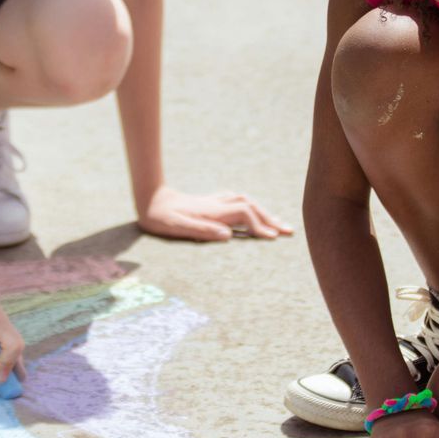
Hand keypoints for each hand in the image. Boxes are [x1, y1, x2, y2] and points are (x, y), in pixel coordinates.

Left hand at [137, 185, 292, 241]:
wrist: (149, 199)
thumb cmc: (160, 217)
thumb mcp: (176, 227)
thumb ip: (202, 230)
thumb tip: (228, 236)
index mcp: (212, 212)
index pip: (244, 214)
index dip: (259, 226)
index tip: (273, 238)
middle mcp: (217, 204)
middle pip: (251, 207)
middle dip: (271, 219)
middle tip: (289, 232)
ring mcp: (215, 202)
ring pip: (247, 202)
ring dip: (265, 212)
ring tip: (279, 224)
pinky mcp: (212, 203)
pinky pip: (239, 202)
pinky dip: (253, 208)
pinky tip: (255, 213)